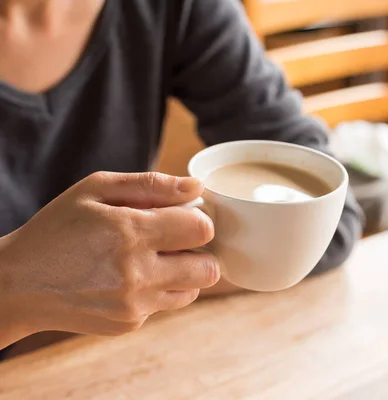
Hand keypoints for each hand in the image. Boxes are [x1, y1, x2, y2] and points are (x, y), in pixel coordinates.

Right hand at [0, 172, 218, 342]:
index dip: (197, 220)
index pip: (202, 229)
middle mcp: (136, 274)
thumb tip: (197, 187)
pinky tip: (129, 280)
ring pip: (193, 290)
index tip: (181, 218)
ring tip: (151, 260)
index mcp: (129, 233)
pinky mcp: (129, 324)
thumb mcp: (95, 190)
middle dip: (199, 252)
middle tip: (173, 242)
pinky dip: (158, 291)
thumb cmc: (57, 229)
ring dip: (183, 273)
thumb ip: (151, 185)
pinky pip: (166, 305)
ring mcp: (134, 305)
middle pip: (209, 268)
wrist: (16, 284)